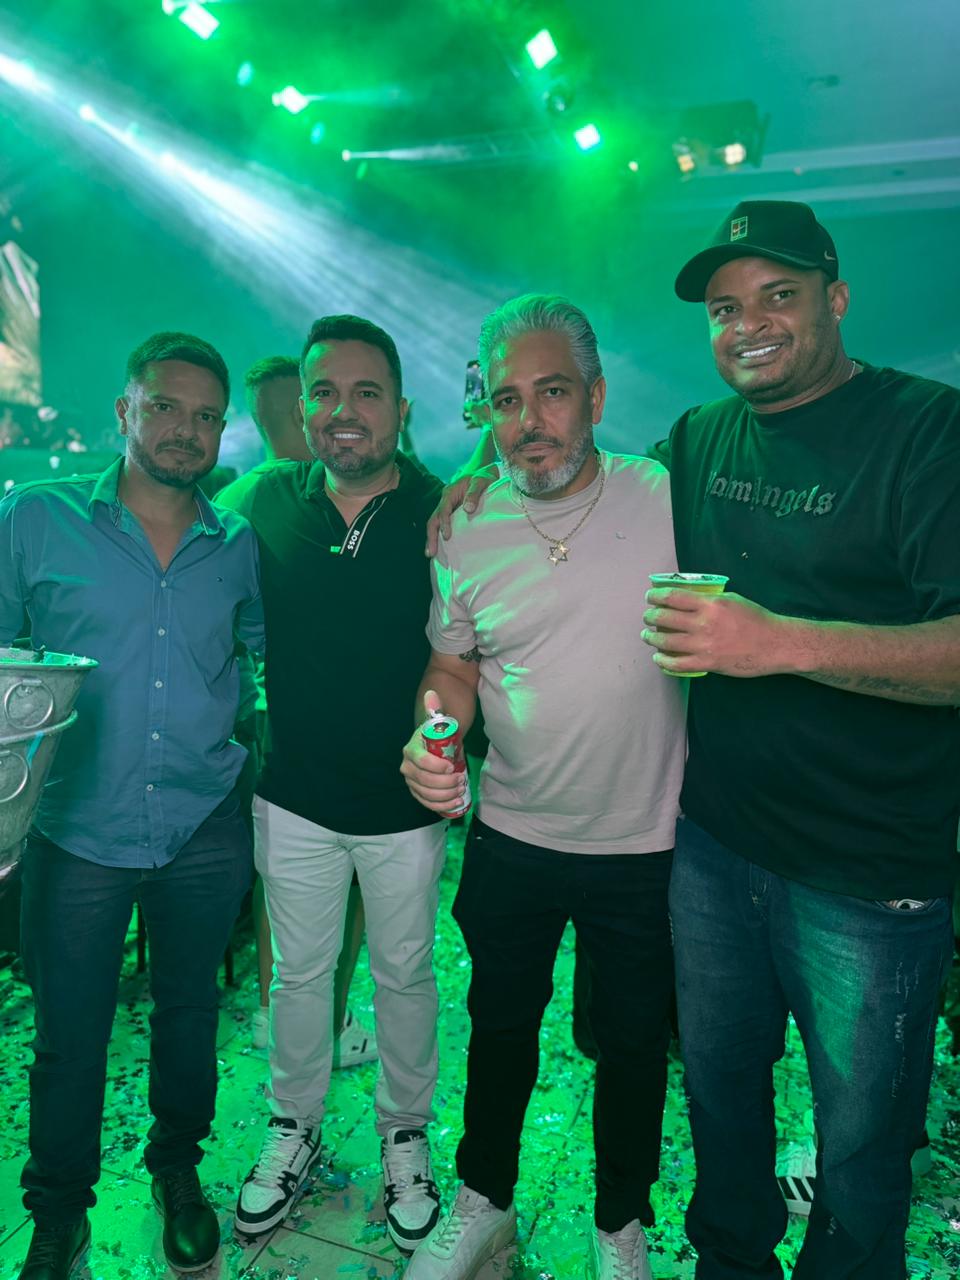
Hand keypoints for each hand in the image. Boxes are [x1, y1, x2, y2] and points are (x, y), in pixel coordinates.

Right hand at [400, 689, 467, 812]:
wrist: (441, 742)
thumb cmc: (442, 731)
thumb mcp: (441, 719)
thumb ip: (435, 708)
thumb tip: (431, 694)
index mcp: (411, 749)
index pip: (420, 762)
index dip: (436, 767)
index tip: (453, 766)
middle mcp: (408, 766)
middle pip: (422, 781)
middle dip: (443, 783)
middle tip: (461, 780)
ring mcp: (413, 781)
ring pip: (425, 794)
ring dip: (444, 796)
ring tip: (460, 790)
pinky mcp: (421, 792)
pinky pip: (427, 803)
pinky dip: (441, 806)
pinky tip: (456, 803)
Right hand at [425, 466, 498, 556]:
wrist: (485, 474)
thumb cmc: (483, 477)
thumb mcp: (481, 481)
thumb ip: (474, 494)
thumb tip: (467, 509)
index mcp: (450, 492)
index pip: (443, 510)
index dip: (444, 523)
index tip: (447, 536)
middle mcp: (445, 501)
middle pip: (433, 520)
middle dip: (431, 536)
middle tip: (430, 552)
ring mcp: (447, 508)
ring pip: (436, 524)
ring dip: (432, 539)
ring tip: (431, 554)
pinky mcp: (452, 515)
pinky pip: (442, 526)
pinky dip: (440, 537)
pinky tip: (441, 550)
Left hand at [641, 588, 789, 676]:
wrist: (774, 644)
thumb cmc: (755, 619)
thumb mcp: (731, 600)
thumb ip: (708, 600)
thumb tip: (686, 599)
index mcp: (710, 604)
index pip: (673, 597)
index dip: (656, 597)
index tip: (650, 597)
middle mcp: (704, 623)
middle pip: (664, 618)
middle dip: (650, 616)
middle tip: (647, 617)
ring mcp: (704, 645)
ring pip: (666, 642)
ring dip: (652, 638)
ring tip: (648, 636)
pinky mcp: (707, 663)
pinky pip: (677, 664)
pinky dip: (663, 661)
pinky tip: (658, 657)